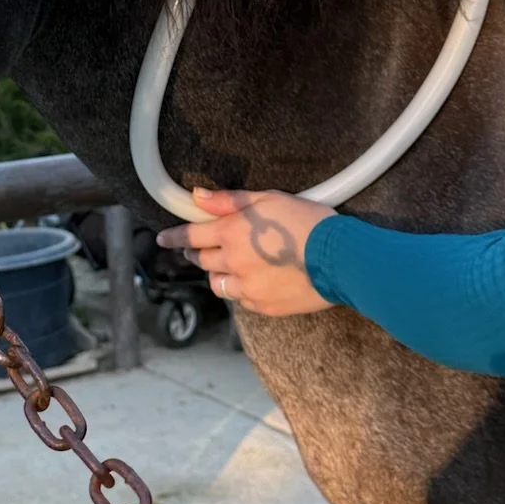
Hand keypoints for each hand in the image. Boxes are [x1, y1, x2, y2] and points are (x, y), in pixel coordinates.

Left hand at [155, 186, 334, 316]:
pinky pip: (241, 299)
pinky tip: (255, 280)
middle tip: (201, 248)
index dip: (174, 236)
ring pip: (219, 284)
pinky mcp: (263, 306)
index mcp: (233, 232)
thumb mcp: (270, 199)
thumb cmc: (309, 222)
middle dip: (198, 253)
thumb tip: (198, 197)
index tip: (162, 239)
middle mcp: (234, 262)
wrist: (341, 260)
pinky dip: (242, 289)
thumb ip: (231, 200)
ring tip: (231, 265)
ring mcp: (248, 288)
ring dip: (218, 273)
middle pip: (202, 260)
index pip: (191, 235)